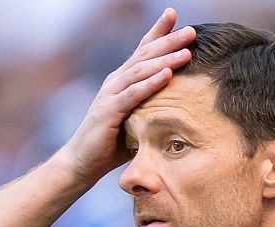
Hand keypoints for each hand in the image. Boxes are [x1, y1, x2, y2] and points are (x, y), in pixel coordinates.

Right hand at [57, 8, 195, 182]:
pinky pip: (133, 94)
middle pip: (145, 55)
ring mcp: (110, 94)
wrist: (83, 162)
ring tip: (186, 50)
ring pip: (140, 71)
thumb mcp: (140, 120)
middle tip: (190, 30)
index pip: (143, 51)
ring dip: (165, 59)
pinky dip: (151, 83)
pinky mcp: (108, 111)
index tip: (175, 16)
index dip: (158, 32)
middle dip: (168, 40)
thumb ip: (155, 108)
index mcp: (123, 81)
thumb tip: (184, 108)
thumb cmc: (113, 143)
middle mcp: (116, 81)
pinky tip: (168, 75)